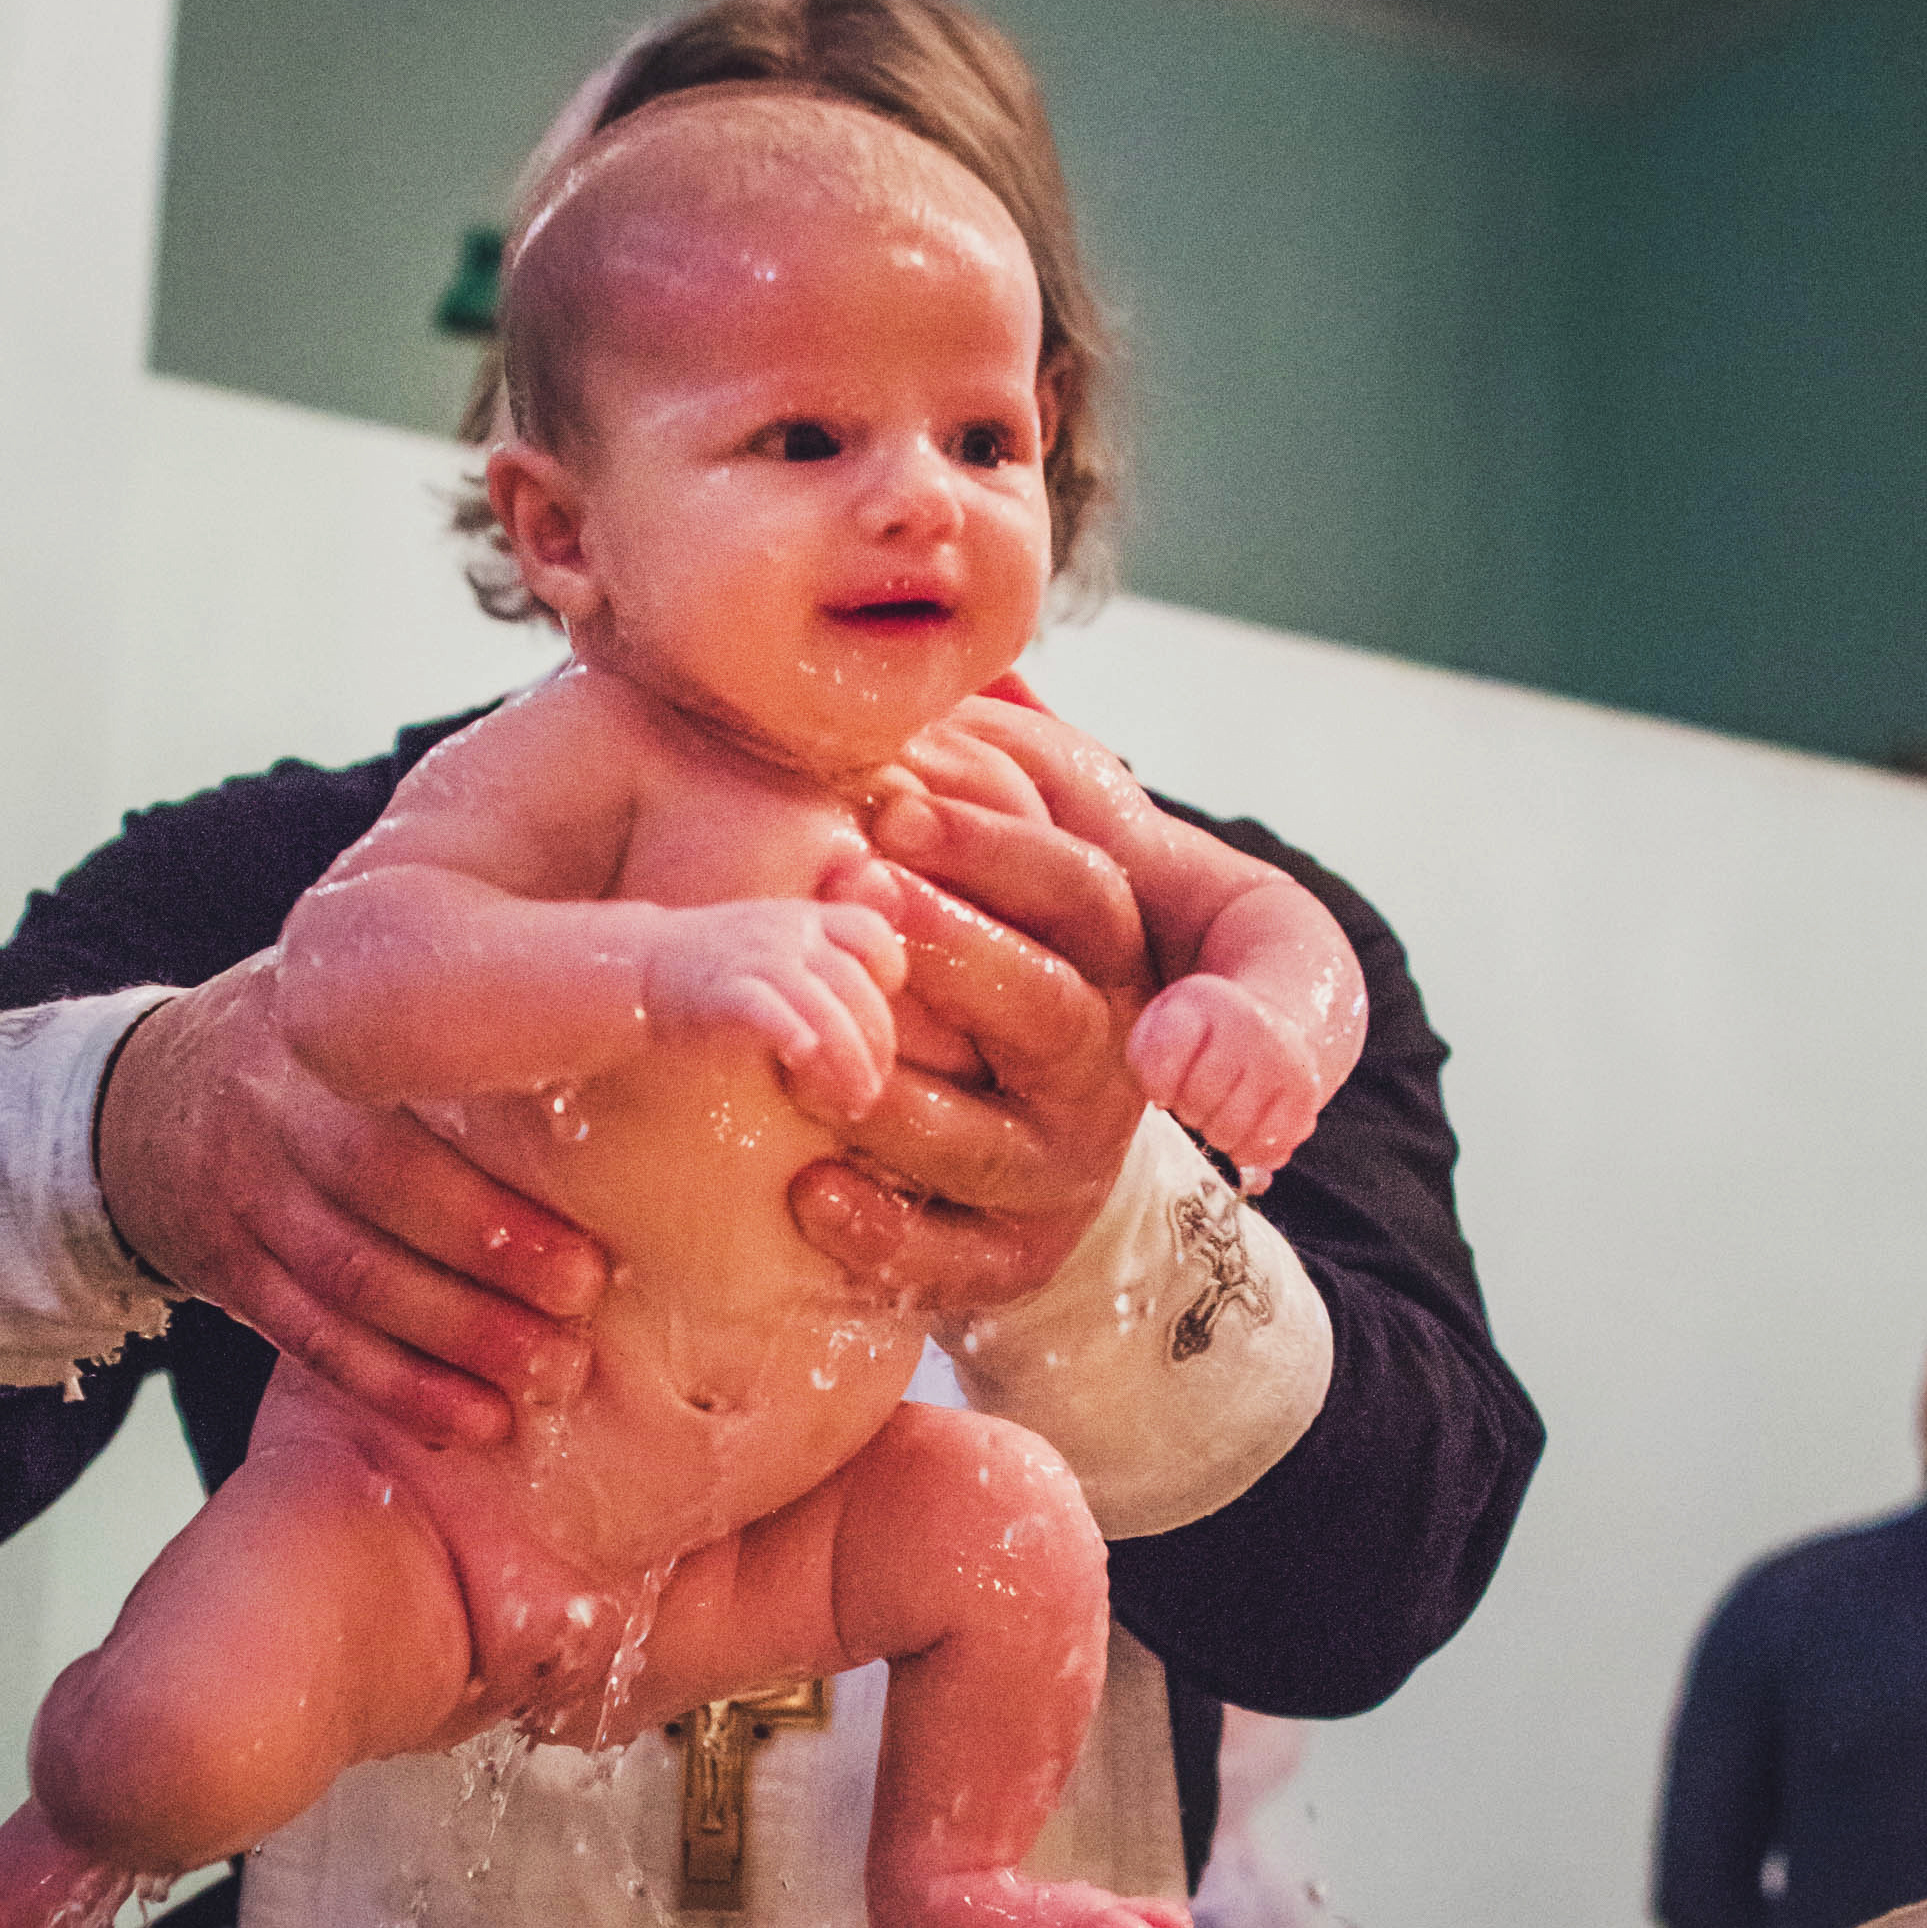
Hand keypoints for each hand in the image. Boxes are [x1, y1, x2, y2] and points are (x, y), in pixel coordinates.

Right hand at [96, 956, 609, 1441]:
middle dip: (489, 1263)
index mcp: (325, 1025)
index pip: (411, 1099)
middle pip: (381, 1191)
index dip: (497, 1186)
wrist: (137, 1098)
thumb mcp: (365, 992)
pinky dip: (392, 1384)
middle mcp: (272, 1103)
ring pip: (348, 1278)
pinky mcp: (222, 1266)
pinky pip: (309, 1335)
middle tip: (582, 1309)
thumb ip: (465, 1009)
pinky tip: (466, 1420)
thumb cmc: (308, 1046)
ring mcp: (239, 1191)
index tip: (592, 1245)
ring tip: (545, 1378)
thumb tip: (631, 999)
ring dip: (453, 1338)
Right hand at [643, 896, 906, 1123]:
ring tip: (854, 1104)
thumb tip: (868, 1021)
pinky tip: (802, 1065)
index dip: (888, 974)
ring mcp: (756, 960)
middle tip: (871, 1090)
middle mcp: (787, 932)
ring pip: (827, 1010)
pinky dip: (797, 1038)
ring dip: (850, 1063)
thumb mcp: (772, 949)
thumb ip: (819, 967)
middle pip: (857, 987)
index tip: (875, 1021)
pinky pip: (774, 1014)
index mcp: (802, 918)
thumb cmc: (711, 973)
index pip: (872, 933)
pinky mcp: (724, 993)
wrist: (635, 969)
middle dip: (875, 1046)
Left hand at [791, 708, 1154, 1310]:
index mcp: (1120, 951)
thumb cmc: (987, 961)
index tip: (893, 803)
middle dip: (955, 954)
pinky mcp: (1013, 1259)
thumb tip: (976, 665)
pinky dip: (886, 1234)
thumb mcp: (1020, 859)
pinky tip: (806, 1196)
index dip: (998, 849)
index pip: (1087, 892)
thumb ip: (1003, 774)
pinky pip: (958, 1261)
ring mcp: (1064, 1166)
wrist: (1026, 1146)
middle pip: (1054, 1010)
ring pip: (994, 1140)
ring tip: (806, 1057)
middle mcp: (1109, 1059)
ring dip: (900, 1097)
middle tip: (849, 894)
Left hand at [1129, 973, 1323, 1175]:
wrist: (1270, 1025)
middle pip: (1198, 1100)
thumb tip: (1163, 1101)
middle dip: (1189, 1110)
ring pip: (1230, 1129)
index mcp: (1202, 1001)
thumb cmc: (1202, 1038)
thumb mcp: (1163, 1026)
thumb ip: (1148, 1061)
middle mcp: (1249, 1024)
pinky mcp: (1305, 1094)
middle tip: (1195, 1099)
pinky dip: (1249, 1150)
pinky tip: (1245, 1130)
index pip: (1162, 1064)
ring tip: (1219, 1114)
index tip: (1164, 1086)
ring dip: (1217, 1134)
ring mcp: (1282, 1059)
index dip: (1157, 1087)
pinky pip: (1266, 1147)